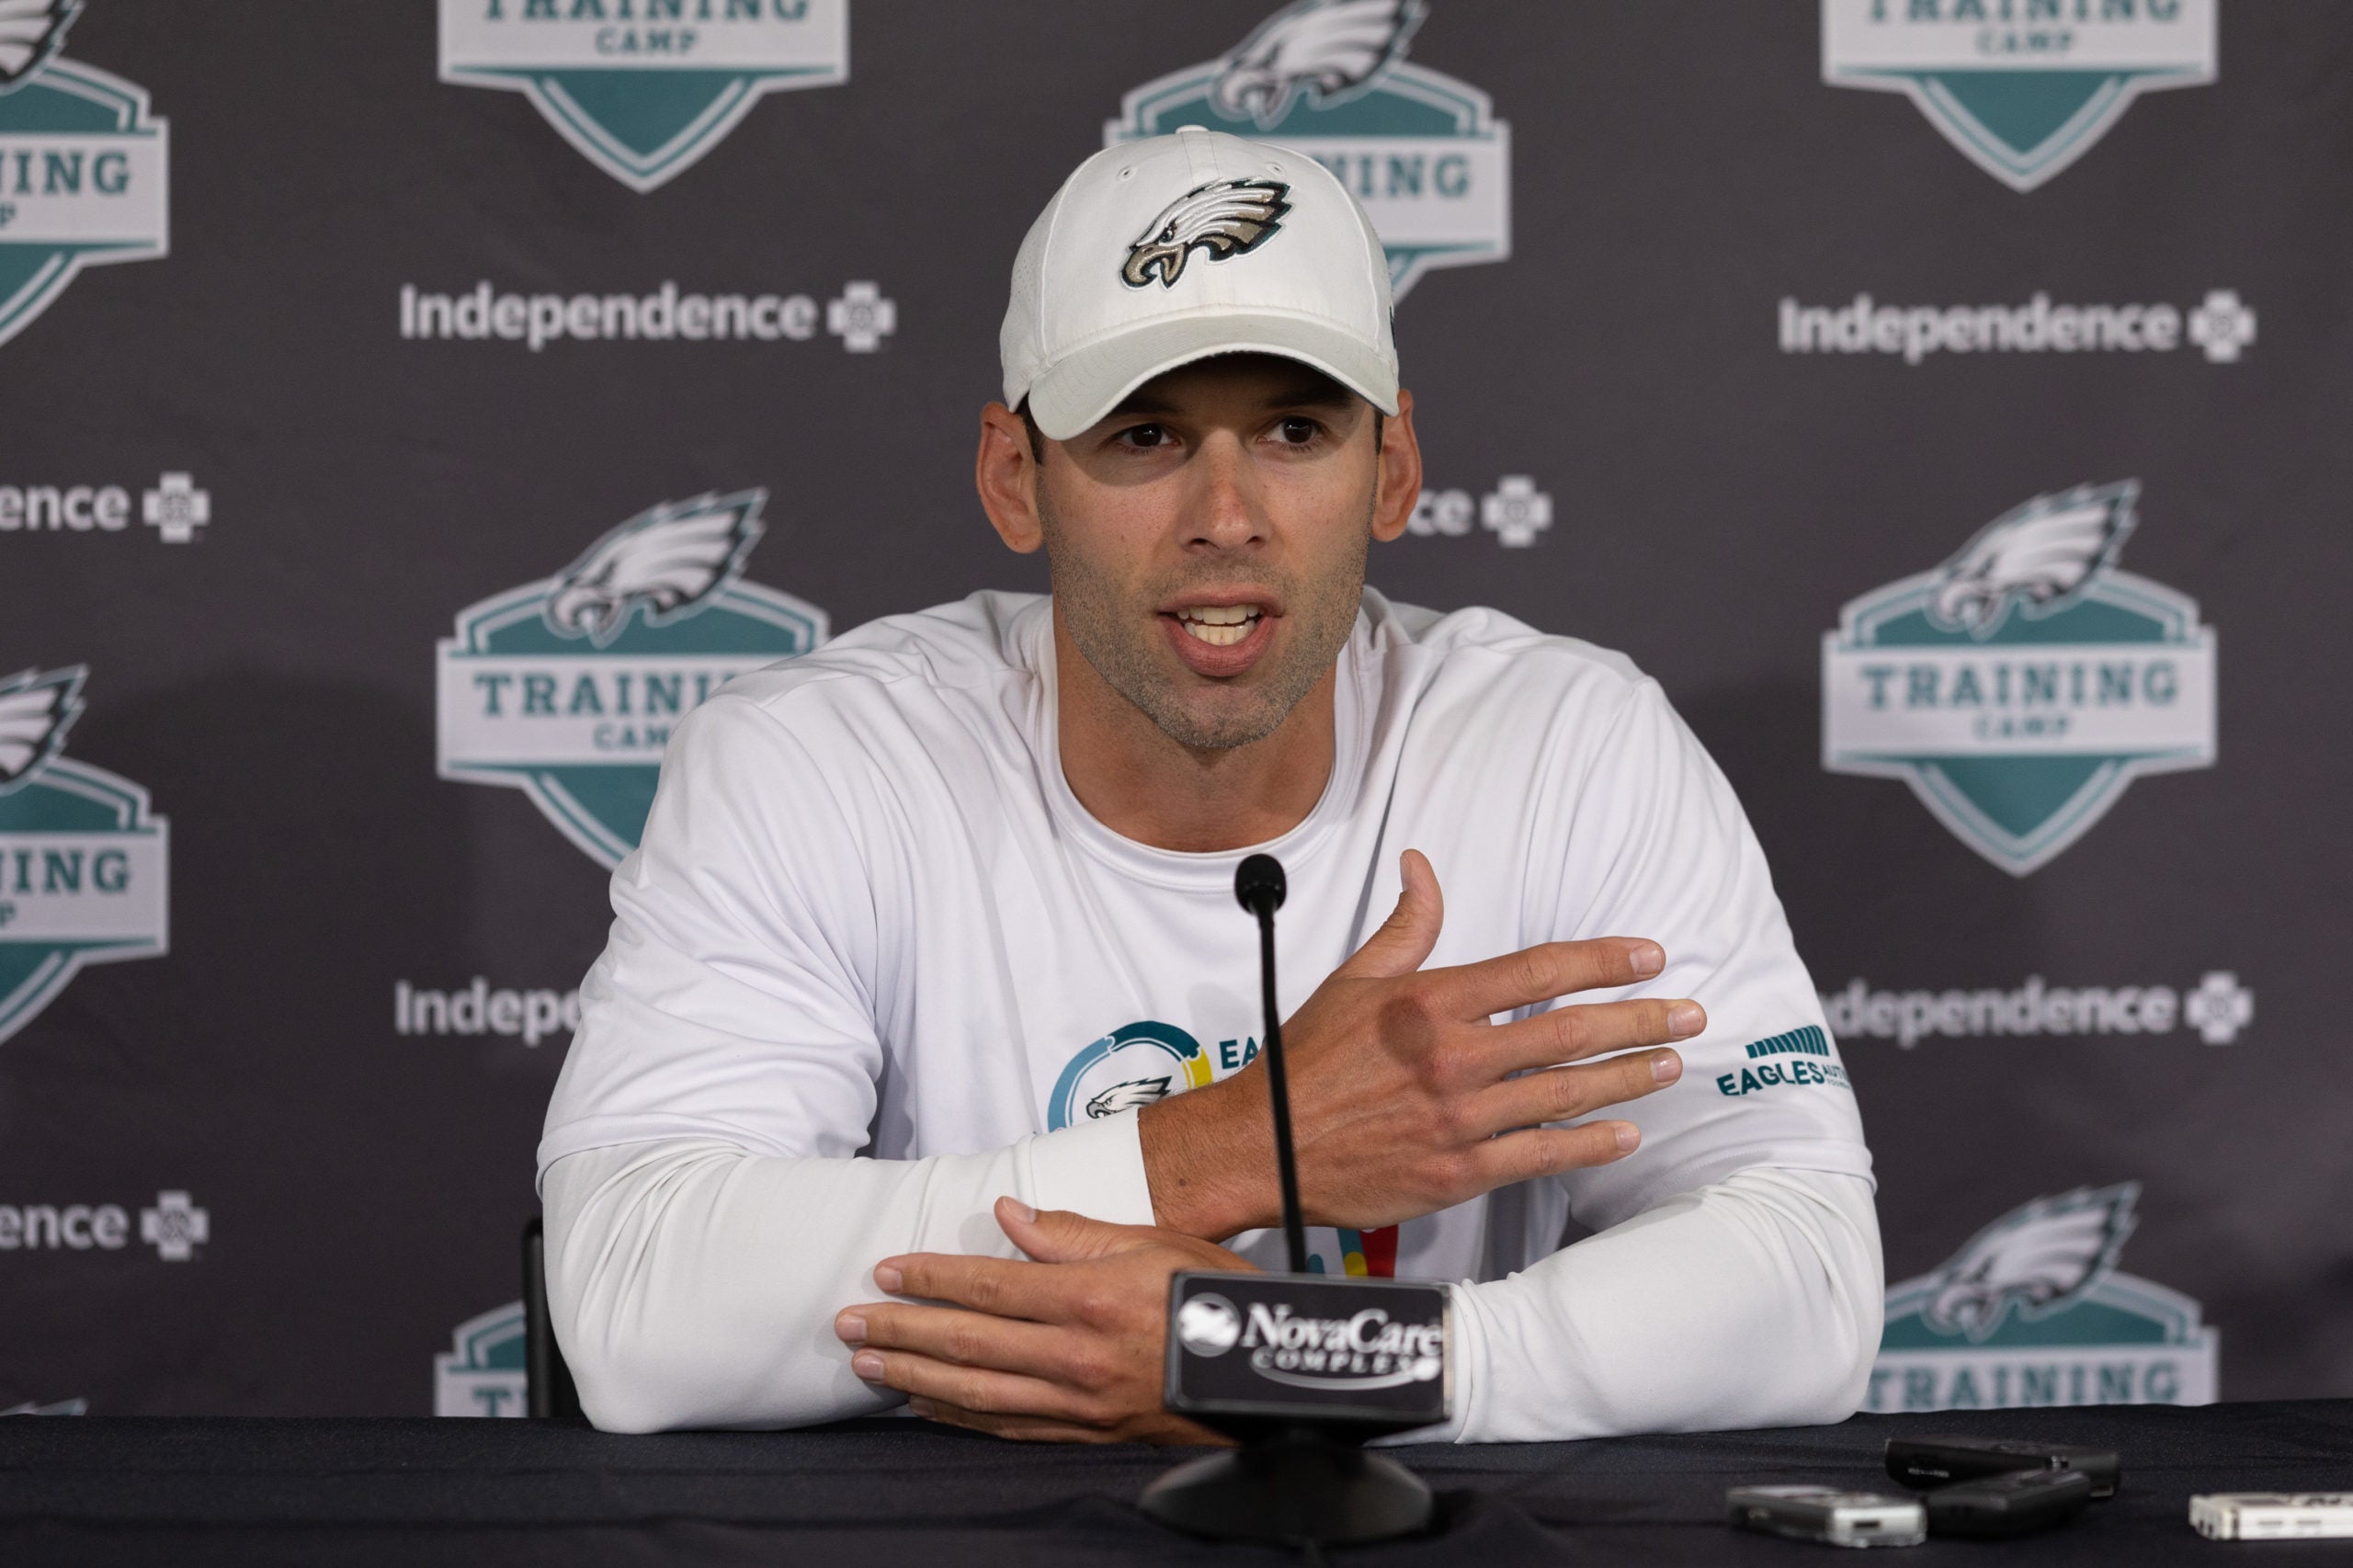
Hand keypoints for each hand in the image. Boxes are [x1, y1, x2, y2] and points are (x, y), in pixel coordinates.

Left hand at [835, 1196, 1250, 1443]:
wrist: (1264, 1374)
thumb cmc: (1214, 1297)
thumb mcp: (1156, 1243)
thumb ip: (1075, 1232)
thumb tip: (1009, 1218)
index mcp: (1088, 1298)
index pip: (986, 1286)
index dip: (929, 1277)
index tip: (886, 1269)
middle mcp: (1075, 1355)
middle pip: (965, 1342)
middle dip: (898, 1331)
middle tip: (848, 1323)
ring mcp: (1077, 1401)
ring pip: (974, 1392)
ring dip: (913, 1378)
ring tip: (868, 1366)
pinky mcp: (1085, 1431)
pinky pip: (1006, 1426)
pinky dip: (958, 1417)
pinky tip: (927, 1408)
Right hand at [1141, 849, 1702, 1236]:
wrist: (1264, 1146)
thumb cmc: (1306, 1064)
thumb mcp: (1352, 980)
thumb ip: (1405, 927)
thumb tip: (1422, 867)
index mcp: (1429, 1000)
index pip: (1538, 970)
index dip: (1603, 960)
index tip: (1650, 957)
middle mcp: (1452, 1055)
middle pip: (1570, 1030)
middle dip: (1641, 1018)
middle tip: (1691, 1013)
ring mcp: (1459, 1116)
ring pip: (1566, 1092)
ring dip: (1629, 1077)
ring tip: (1669, 1063)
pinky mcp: (1458, 1170)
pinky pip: (1541, 1155)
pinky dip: (1589, 1144)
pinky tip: (1624, 1134)